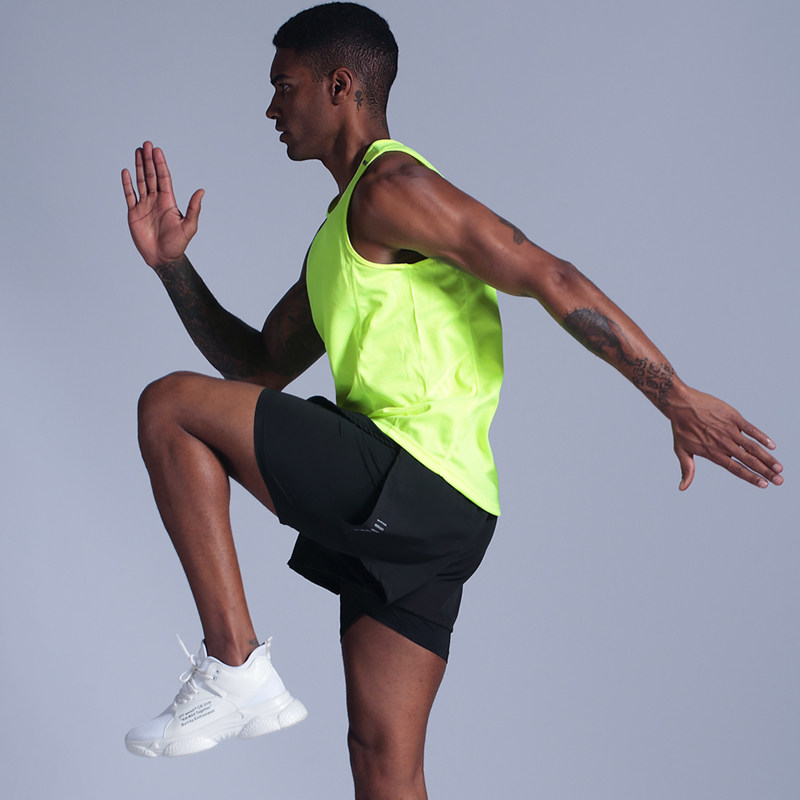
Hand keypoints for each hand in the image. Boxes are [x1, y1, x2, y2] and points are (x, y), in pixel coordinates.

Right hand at [121, 141, 203, 267]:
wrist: (163, 258)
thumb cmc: (177, 244)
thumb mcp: (189, 226)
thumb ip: (193, 208)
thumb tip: (201, 191)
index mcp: (169, 201)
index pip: (164, 178)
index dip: (160, 164)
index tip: (157, 150)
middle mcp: (156, 201)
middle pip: (151, 176)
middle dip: (149, 160)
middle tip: (147, 144)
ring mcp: (144, 206)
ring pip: (140, 182)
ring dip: (138, 167)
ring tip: (137, 151)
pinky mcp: (134, 214)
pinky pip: (129, 195)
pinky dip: (127, 184)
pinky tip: (126, 171)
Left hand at [668, 386, 782, 489]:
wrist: (681, 404)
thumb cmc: (680, 427)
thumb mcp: (681, 450)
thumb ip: (687, 469)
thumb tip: (682, 488)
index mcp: (713, 453)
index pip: (736, 469)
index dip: (751, 477)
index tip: (764, 484)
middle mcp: (724, 444)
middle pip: (748, 461)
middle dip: (766, 472)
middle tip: (780, 481)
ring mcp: (729, 430)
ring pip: (752, 447)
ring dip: (767, 458)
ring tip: (779, 468)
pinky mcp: (733, 417)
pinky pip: (751, 429)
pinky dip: (762, 437)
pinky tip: (772, 445)